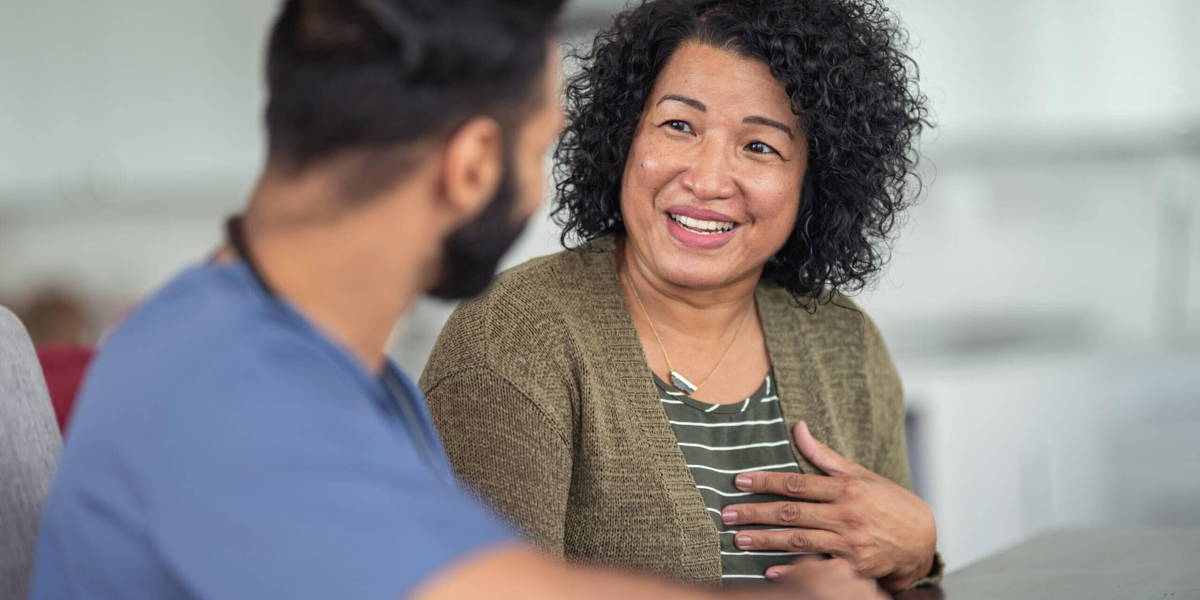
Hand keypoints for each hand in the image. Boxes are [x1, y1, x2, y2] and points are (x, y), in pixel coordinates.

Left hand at [722, 421, 936, 592]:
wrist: (923, 540)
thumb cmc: (889, 503)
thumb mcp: (861, 475)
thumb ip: (825, 456)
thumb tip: (799, 427)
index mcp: (846, 488)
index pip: (797, 483)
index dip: (766, 482)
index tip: (739, 481)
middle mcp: (847, 514)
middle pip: (792, 513)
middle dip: (756, 513)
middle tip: (728, 515)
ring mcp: (851, 542)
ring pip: (799, 540)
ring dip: (766, 541)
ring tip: (739, 541)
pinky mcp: (855, 567)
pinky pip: (817, 568)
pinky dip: (793, 570)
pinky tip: (769, 570)